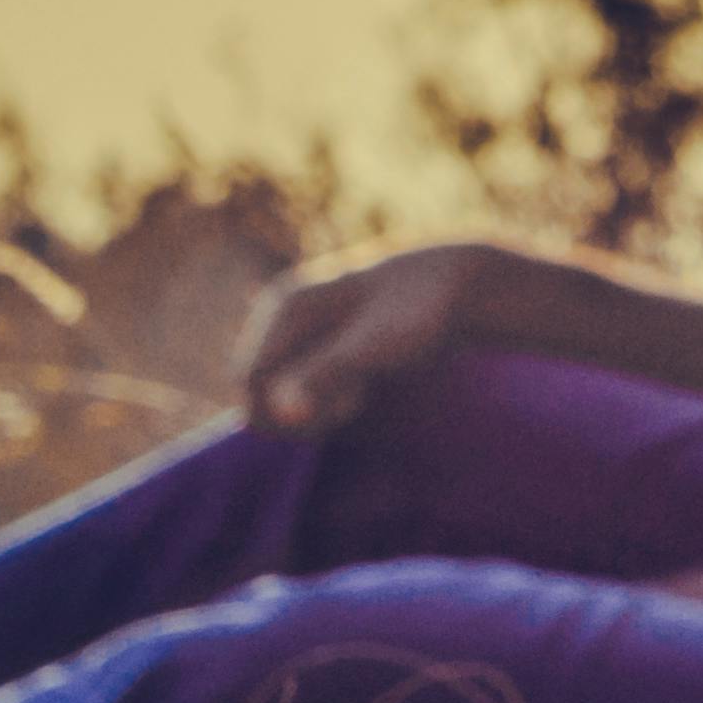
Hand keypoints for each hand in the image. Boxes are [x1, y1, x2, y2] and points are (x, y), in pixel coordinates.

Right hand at [239, 241, 524, 433]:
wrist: (456, 286)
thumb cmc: (416, 314)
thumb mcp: (373, 348)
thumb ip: (324, 376)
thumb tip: (279, 413)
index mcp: (285, 309)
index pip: (246, 383)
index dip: (282, 415)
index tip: (335, 416)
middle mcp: (283, 317)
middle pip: (258, 393)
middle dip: (300, 413)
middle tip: (354, 402)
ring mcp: (299, 332)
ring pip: (281, 397)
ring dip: (316, 409)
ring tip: (361, 393)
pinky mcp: (318, 348)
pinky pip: (303, 393)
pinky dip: (330, 401)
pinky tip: (364, 387)